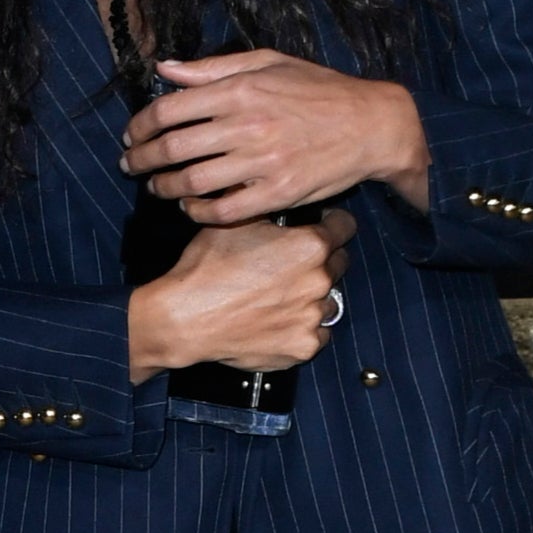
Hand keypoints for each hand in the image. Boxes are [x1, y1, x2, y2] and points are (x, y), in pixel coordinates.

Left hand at [121, 49, 430, 223]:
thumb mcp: (267, 62)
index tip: (132, 135)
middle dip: (141, 159)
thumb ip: (212, 67)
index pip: (169, 110)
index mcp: (239, 89)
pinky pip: (226, 209)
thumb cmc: (318, 88)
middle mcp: (246, 125)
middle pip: (173, 148)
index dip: (140, 125)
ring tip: (155, 186)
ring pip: (193, 181)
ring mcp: (263, 162)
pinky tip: (190, 206)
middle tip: (130, 165)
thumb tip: (165, 68)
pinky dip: (199, 211)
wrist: (372, 125)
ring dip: (164, 187)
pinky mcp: (279, 193)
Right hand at [128, 209, 354, 379]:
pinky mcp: (303, 346)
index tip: (323, 226)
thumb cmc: (207, 268)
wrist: (187, 317)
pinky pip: (315, 333)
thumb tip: (262, 186)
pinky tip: (275, 318)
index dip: (332, 223)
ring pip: (327, 300)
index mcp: (309, 246)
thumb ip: (260, 202)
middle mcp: (319, 281)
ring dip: (311, 295)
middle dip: (319, 260)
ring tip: (278, 294)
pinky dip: (301, 326)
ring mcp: (313, 317)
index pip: (345, 226)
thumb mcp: (232, 220)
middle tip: (288, 262)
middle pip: (338, 263)